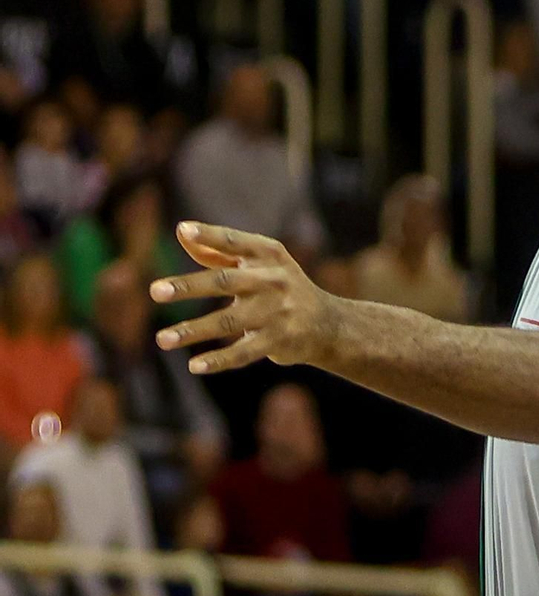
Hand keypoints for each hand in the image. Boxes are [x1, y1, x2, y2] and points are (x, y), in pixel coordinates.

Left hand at [151, 223, 336, 375]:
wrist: (326, 322)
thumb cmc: (280, 286)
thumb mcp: (260, 263)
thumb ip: (220, 251)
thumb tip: (182, 233)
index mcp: (268, 254)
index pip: (235, 242)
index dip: (210, 235)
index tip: (183, 229)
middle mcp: (273, 279)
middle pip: (225, 281)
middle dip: (189, 286)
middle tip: (155, 290)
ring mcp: (276, 311)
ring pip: (227, 322)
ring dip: (193, 330)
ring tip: (162, 339)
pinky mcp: (277, 341)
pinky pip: (243, 353)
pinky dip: (219, 360)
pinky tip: (193, 365)